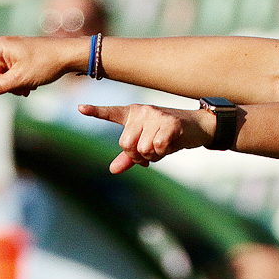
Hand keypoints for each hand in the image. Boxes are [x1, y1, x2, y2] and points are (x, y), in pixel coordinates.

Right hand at [0, 36, 81, 95]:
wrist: (69, 56)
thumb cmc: (46, 62)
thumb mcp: (22, 78)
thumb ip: (1, 86)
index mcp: (1, 47)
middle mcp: (4, 49)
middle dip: (2, 83)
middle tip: (21, 85)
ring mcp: (13, 55)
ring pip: (1, 78)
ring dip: (13, 85)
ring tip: (29, 86)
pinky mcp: (21, 61)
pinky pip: (11, 76)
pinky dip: (19, 83)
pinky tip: (31, 86)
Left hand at [79, 103, 210, 173]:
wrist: (198, 127)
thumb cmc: (170, 135)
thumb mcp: (148, 144)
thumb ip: (129, 156)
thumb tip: (112, 170)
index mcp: (134, 114)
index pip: (112, 113)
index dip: (96, 111)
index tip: (80, 108)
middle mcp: (142, 111)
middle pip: (125, 144)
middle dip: (137, 156)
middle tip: (150, 153)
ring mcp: (156, 115)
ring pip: (142, 148)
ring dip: (153, 155)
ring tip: (162, 147)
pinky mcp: (170, 122)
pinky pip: (157, 146)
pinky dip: (163, 151)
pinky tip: (170, 144)